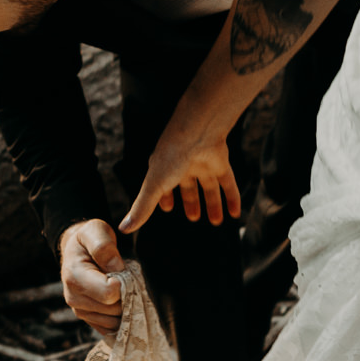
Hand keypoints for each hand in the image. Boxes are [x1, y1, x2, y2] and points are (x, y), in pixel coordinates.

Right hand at [60, 220, 126, 333]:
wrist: (77, 251)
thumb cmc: (89, 238)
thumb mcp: (95, 230)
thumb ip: (104, 246)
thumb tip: (116, 268)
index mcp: (74, 277)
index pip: (109, 294)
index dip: (124, 283)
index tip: (123, 270)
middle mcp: (74, 298)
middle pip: (114, 309)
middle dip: (126, 295)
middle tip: (125, 277)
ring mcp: (80, 311)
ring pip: (115, 321)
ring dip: (125, 306)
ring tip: (121, 287)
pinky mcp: (89, 319)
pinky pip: (112, 328)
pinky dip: (121, 317)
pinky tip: (120, 300)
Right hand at [118, 135, 240, 232]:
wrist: (197, 131)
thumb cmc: (171, 156)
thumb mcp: (154, 185)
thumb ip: (142, 208)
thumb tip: (123, 229)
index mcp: (164, 168)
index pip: (163, 186)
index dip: (165, 198)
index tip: (167, 208)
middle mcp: (184, 166)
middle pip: (189, 187)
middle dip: (191, 202)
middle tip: (194, 218)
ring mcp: (203, 164)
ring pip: (210, 187)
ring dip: (213, 204)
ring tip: (217, 221)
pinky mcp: (220, 163)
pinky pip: (229, 183)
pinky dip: (232, 198)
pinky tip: (236, 214)